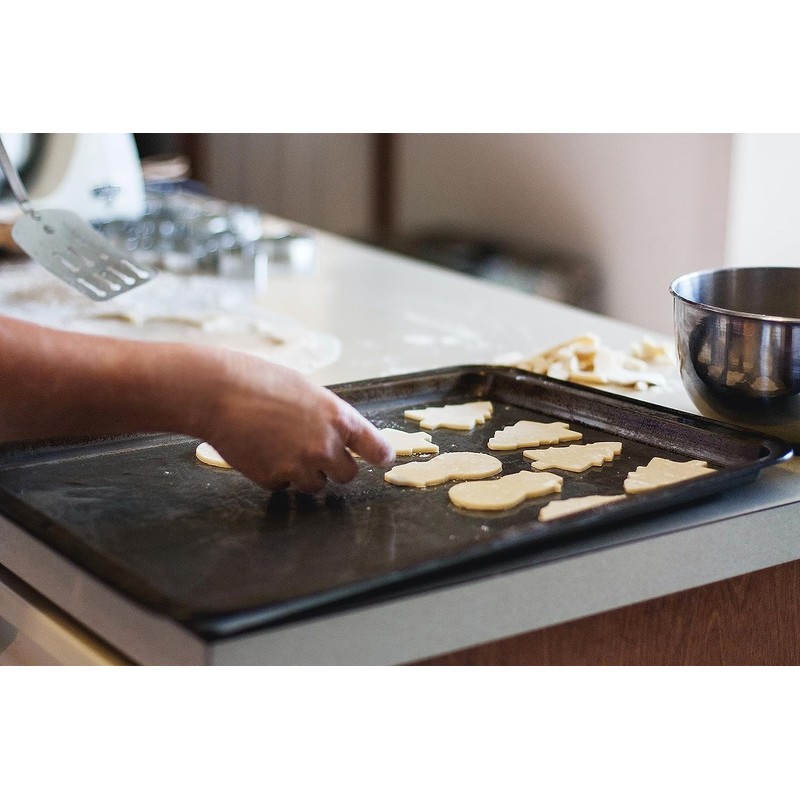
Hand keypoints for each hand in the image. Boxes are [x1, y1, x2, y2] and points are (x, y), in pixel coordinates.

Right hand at [196, 350, 394, 492]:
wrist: (218, 392)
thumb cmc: (259, 381)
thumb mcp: (306, 390)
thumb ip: (327, 416)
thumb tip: (336, 434)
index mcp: (339, 418)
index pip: (376, 448)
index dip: (381, 455)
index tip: (383, 459)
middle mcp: (326, 446)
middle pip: (347, 475)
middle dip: (334, 467)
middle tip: (314, 451)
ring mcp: (300, 466)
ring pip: (316, 485)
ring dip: (304, 473)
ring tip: (281, 447)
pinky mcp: (274, 479)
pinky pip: (283, 486)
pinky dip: (275, 474)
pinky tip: (260, 451)